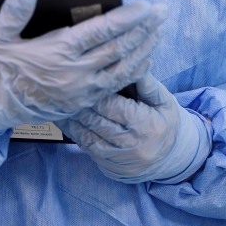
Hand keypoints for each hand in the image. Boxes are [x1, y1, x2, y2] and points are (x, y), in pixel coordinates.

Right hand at [0, 0, 163, 142]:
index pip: (101, 32)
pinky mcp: (82, 103)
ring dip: (145, 49)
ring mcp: (81, 91)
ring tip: (160, 32)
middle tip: (164, 13)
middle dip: (145, 29)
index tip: (146, 6)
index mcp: (57, 53)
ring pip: (123, 69)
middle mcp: (75, 74)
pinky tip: (145, 59)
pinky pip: (116, 86)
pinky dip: (134, 71)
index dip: (127, 18)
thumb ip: (13, 13)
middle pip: (119, 49)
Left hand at [57, 73, 211, 182]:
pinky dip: (72, 132)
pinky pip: (85, 148)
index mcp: (146, 125)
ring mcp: (118, 159)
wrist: (170, 160)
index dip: (96, 92)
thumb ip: (147, 83)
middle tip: (62, 86)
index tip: (83, 76)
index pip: (114, 106)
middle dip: (79, 104)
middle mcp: (131, 145)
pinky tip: (63, 118)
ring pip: (87, 136)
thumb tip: (134, 60)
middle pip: (96, 121)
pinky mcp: (108, 166)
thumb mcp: (164, 101)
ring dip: (70, 119)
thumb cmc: (165, 122)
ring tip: (55, 101)